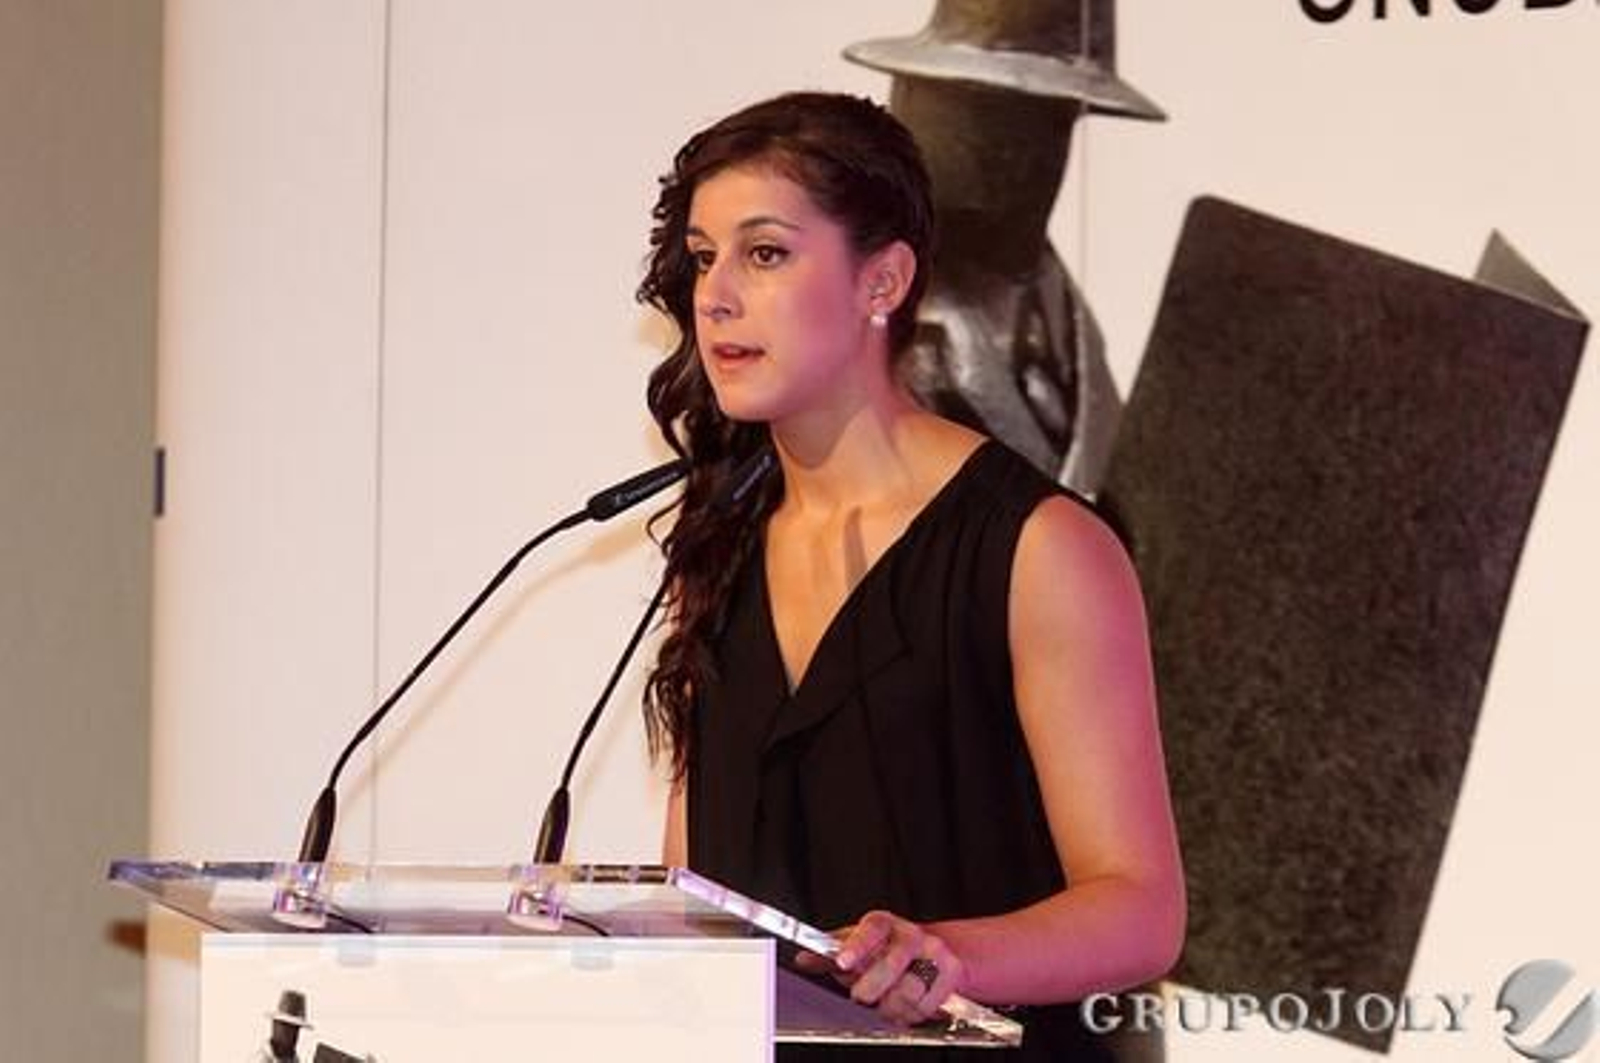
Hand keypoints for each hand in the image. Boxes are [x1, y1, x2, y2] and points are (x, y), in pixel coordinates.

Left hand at [831, 910, 964, 1024]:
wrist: (931, 951)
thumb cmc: (885, 950)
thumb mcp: (855, 946)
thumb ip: (828, 954)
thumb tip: (804, 959)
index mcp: (882, 924)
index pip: (870, 929)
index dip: (856, 946)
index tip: (843, 962)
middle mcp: (910, 934)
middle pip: (890, 964)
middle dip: (871, 987)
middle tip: (861, 995)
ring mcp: (934, 951)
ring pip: (908, 990)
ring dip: (890, 1006)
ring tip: (884, 1002)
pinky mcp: (951, 971)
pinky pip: (925, 1004)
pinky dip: (909, 1014)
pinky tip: (903, 1006)